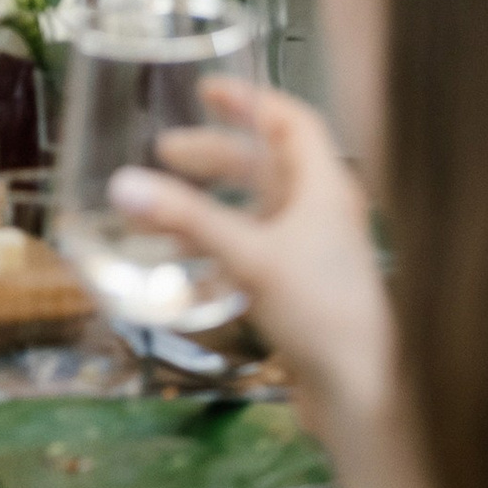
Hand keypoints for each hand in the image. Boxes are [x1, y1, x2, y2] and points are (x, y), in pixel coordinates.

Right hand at [114, 78, 463, 487]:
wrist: (364, 395)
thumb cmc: (321, 309)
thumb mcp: (251, 255)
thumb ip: (187, 219)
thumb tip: (122, 184)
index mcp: (324, 187)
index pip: (292, 122)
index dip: (251, 101)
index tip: (206, 91)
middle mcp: (321, 214)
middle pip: (265, 168)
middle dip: (214, 157)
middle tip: (163, 152)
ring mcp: (311, 257)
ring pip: (254, 215)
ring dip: (207, 207)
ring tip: (156, 209)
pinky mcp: (299, 295)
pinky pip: (250, 256)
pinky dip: (214, 251)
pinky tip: (177, 269)